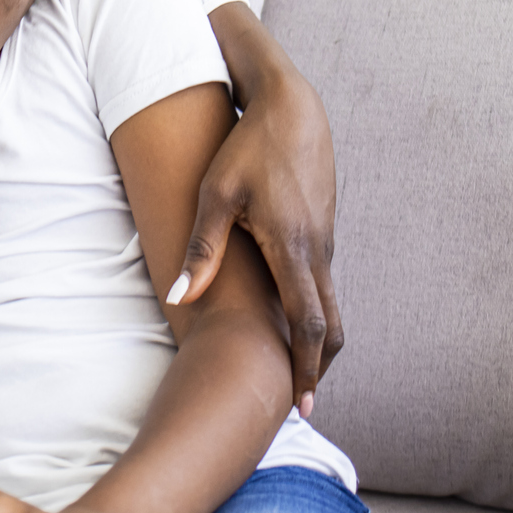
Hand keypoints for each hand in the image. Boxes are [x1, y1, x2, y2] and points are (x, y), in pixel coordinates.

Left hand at [174, 2, 340, 408]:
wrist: (292, 107)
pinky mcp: (323, 232)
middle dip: (317, 369)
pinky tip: (291, 324)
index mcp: (293, 247)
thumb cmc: (247, 147)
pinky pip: (323, 285)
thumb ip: (202, 248)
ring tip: (294, 374)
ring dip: (316, 343)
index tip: (299, 404)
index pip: (308, 324)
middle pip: (331, 327)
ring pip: (331, 306)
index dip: (304, 368)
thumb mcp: (216, 194)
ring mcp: (325, 241)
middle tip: (300, 405)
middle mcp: (318, 250)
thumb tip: (181, 297)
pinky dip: (314, 313)